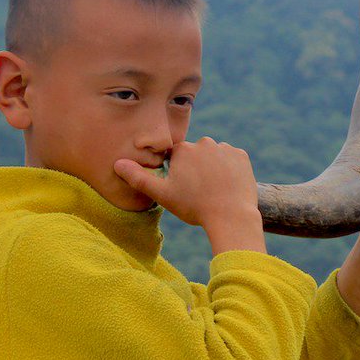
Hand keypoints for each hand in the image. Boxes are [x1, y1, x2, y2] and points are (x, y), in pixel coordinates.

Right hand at [114, 138, 264, 252]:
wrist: (231, 216)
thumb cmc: (194, 207)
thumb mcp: (162, 195)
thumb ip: (139, 178)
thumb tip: (117, 163)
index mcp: (183, 149)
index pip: (177, 158)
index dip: (179, 174)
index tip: (185, 189)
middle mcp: (204, 142)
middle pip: (196, 155)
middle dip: (196, 169)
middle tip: (200, 192)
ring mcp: (225, 148)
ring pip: (215, 157)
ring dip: (214, 168)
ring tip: (214, 190)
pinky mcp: (242, 156)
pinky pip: (232, 160)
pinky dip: (230, 170)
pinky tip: (228, 186)